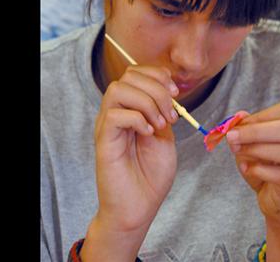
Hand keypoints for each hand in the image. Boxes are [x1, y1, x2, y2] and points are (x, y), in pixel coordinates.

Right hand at [93, 65, 178, 232]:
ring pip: (118, 89)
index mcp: (131, 107)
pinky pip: (115, 115)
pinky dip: (137, 119)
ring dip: (146, 102)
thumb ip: (163, 111)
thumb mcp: (166, 134)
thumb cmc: (151, 173)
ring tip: (159, 124)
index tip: (175, 93)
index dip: (157, 74)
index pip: (136, 72)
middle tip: (170, 114)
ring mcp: (108, 125)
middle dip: (156, 88)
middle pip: (128, 75)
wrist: (139, 207)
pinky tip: (148, 133)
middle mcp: (117, 111)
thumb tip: (167, 90)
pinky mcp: (103, 140)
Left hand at [226, 102, 279, 220]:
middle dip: (257, 132)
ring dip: (259, 150)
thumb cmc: (265, 165)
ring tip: (238, 152)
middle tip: (232, 137)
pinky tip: (247, 169)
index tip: (237, 125)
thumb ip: (246, 129)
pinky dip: (261, 170)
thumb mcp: (251, 143)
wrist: (277, 199)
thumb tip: (239, 116)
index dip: (261, 116)